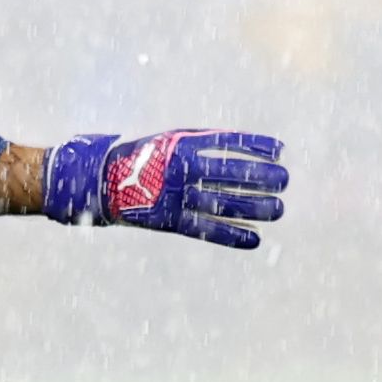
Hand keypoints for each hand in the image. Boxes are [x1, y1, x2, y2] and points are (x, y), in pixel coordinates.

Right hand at [44, 129, 286, 248]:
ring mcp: (175, 196)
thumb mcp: (170, 141)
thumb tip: (243, 149)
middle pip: (230, 173)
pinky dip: (231, 235)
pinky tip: (254, 239)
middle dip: (261, 177)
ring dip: (254, 207)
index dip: (255, 146)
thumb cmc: (141, 157)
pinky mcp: (168, 220)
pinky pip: (204, 229)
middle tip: (284, 181)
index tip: (280, 150)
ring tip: (278, 209)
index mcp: (181, 145)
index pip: (227, 143)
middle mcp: (180, 169)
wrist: (97, 182)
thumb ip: (202, 144)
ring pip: (222, 202)